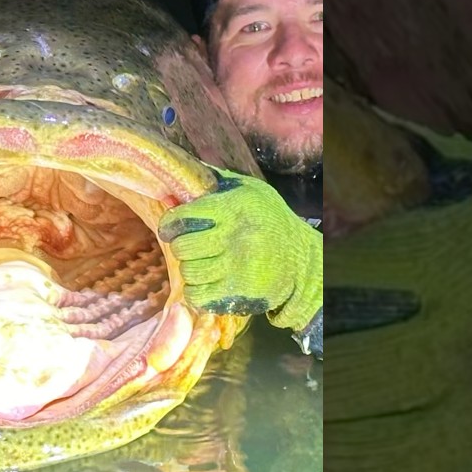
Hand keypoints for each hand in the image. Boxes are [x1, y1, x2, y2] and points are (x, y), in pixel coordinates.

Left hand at [158, 168, 321, 354]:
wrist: (302, 258)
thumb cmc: (270, 219)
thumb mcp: (248, 189)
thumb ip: (213, 181)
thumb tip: (177, 176)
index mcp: (233, 208)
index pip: (183, 217)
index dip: (169, 224)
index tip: (170, 229)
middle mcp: (234, 236)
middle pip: (183, 247)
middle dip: (181, 247)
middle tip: (189, 247)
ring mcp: (237, 266)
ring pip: (189, 272)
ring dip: (190, 269)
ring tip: (201, 263)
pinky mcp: (239, 291)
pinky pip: (198, 295)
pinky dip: (197, 291)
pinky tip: (206, 282)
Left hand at [325, 117, 471, 471]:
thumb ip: (428, 163)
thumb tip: (330, 105)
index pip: (337, 275)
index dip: (309, 294)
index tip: (307, 303)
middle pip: (331, 368)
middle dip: (309, 376)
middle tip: (306, 373)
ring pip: (341, 448)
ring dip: (319, 445)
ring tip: (320, 428)